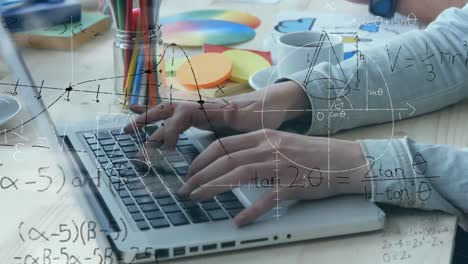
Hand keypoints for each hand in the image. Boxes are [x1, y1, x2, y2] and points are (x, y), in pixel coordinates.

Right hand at [124, 81, 309, 152]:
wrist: (276, 104)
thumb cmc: (266, 112)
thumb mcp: (254, 116)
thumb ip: (238, 114)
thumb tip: (224, 113)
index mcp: (211, 107)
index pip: (181, 115)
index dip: (170, 130)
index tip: (166, 150)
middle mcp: (201, 107)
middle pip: (168, 110)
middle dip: (147, 120)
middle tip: (127, 133)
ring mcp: (201, 113)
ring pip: (169, 114)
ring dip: (149, 121)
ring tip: (128, 131)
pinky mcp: (204, 120)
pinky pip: (178, 120)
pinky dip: (161, 121)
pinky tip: (150, 126)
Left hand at [178, 129, 368, 226]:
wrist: (341, 160)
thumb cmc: (308, 153)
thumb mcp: (278, 142)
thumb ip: (254, 148)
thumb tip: (228, 161)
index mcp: (262, 136)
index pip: (223, 144)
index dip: (202, 159)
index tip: (190, 171)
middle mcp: (267, 148)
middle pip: (225, 160)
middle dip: (200, 175)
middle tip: (186, 189)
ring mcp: (279, 166)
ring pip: (238, 174)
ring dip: (214, 187)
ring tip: (198, 198)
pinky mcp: (292, 185)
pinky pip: (266, 199)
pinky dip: (250, 211)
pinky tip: (238, 221)